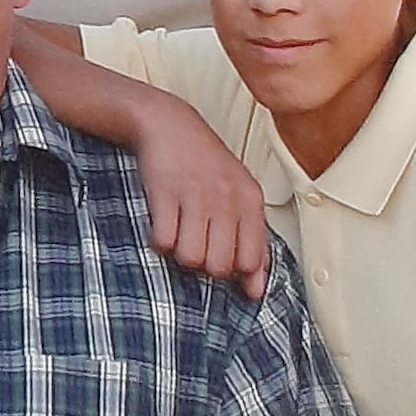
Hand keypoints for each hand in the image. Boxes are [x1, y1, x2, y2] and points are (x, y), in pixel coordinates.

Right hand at [131, 90, 267, 298]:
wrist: (168, 123)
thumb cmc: (205, 165)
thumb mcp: (238, 195)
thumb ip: (252, 241)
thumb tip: (255, 292)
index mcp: (249, 200)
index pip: (251, 260)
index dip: (234, 269)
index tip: (220, 255)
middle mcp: (226, 198)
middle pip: (218, 266)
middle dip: (204, 264)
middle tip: (197, 243)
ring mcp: (195, 194)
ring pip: (190, 258)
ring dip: (180, 254)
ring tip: (179, 234)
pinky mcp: (164, 192)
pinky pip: (163, 241)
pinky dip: (160, 241)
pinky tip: (163, 225)